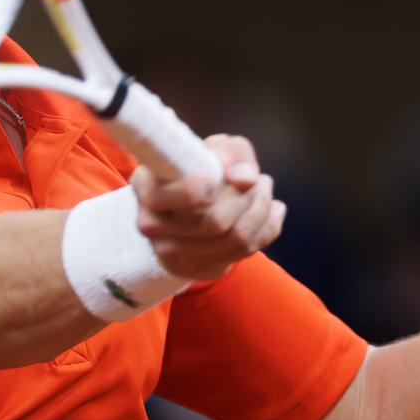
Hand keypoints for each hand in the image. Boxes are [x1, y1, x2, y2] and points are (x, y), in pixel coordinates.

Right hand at [129, 135, 285, 280]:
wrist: (184, 206)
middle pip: (214, 222)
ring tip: (265, 190)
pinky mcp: (198, 269)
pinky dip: (268, 227)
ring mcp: (173, 254)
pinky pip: (245, 252)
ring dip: (262, 210)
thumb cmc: (197, 168)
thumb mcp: (211, 149)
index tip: (214, 178)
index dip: (194, 191)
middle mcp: (152, 226)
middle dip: (249, 197)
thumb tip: (246, 178)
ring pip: (236, 238)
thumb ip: (232, 153)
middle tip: (260, 180)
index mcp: (146, 189)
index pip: (166, 199)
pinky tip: (272, 210)